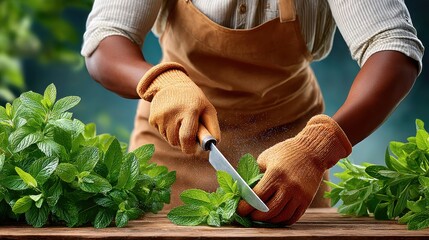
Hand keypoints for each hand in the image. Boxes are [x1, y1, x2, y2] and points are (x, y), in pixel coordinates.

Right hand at [136, 62, 220, 153]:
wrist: (171, 84)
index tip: (193, 149)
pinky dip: (167, 131)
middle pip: (177, 141)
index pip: (187, 137)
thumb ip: (213, 128)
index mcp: (190, 110)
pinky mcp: (153, 118)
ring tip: (180, 123)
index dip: (190, 148)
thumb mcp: (208, 109)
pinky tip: (171, 119)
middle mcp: (173, 112)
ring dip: (176, 137)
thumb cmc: (194, 99)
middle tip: (188, 134)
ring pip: (169, 139)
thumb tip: (213, 145)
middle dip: (184, 143)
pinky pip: (161, 134)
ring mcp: (161, 116)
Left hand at [237, 114, 351, 224]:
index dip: (246, 206)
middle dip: (255, 216)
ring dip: (268, 220)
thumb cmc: (285, 152)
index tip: (240, 210)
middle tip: (249, 215)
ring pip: (281, 216)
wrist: (312, 151)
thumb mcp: (266, 158)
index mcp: (275, 174)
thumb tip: (243, 191)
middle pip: (269, 210)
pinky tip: (274, 217)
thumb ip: (255, 174)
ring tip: (261, 217)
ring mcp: (299, 195)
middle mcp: (288, 186)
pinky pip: (293, 217)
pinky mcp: (307, 200)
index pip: (257, 196)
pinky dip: (282, 221)